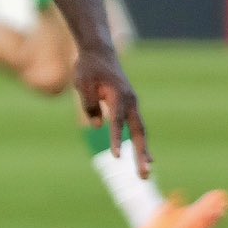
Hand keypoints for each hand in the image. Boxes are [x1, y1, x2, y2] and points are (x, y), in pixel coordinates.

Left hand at [75, 46, 150, 172]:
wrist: (99, 52)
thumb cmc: (88, 67)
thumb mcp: (82, 83)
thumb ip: (89, 105)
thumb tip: (98, 125)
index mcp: (119, 96)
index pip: (117, 122)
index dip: (116, 139)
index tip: (117, 157)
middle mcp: (130, 101)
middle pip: (139, 132)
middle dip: (141, 154)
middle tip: (144, 175)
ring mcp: (132, 104)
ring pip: (141, 131)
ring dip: (144, 152)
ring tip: (145, 173)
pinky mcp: (130, 106)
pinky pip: (137, 127)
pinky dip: (140, 142)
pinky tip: (143, 157)